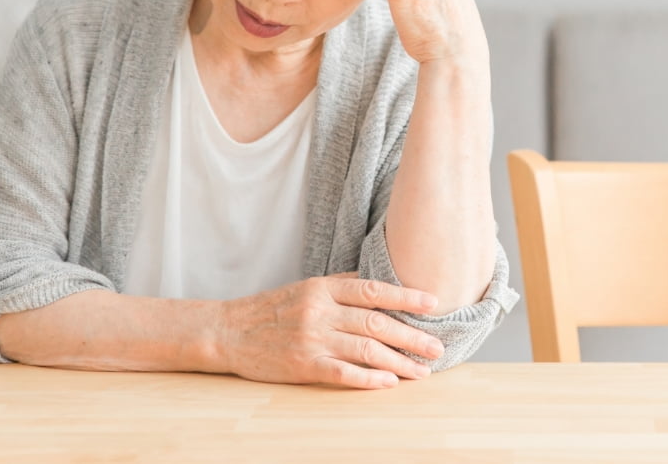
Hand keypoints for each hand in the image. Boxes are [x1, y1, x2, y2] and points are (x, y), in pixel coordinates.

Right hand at [218, 275, 444, 388]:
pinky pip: (342, 373)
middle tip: (437, 348)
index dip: (405, 296)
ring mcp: (311, 339)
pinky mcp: (303, 365)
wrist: (229, 331)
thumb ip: (340, 285)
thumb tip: (379, 283)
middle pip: (375, 322)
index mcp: (322, 288)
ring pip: (365, 349)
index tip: (433, 303)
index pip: (372, 290)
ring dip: (398, 362)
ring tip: (421, 372)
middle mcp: (319, 311)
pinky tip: (388, 383)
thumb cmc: (272, 309)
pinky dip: (368, 379)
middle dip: (412, 336)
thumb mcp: (305, 287)